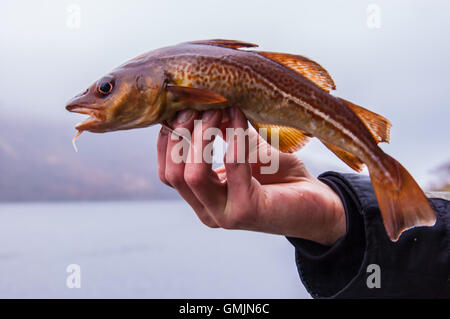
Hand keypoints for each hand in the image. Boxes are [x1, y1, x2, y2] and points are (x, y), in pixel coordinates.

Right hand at [157, 107, 345, 245]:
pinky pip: (232, 167)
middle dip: (182, 135)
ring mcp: (224, 215)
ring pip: (192, 174)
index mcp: (202, 198)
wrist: (317, 203)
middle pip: (173, 174)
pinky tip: (238, 117)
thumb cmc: (279, 176)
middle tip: (199, 107)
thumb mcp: (244, 148)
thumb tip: (203, 101)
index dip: (169, 139)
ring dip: (202, 136)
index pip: (168, 172)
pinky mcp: (247, 211)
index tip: (183, 108)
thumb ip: (221, 132)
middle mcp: (207, 210)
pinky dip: (233, 137)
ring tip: (218, 110)